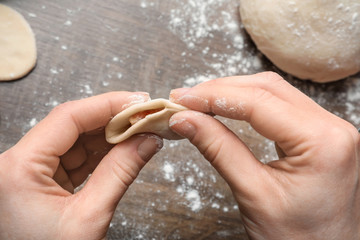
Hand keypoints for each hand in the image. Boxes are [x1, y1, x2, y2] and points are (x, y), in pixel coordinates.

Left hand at [0, 92, 162, 239]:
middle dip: (114, 119)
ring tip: (142, 129)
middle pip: (73, 126)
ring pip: (77, 140)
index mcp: (18, 169)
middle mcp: (20, 164)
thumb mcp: (90, 217)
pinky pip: (78, 158)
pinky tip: (126, 147)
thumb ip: (121, 172)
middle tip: (146, 114)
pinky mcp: (45, 181)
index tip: (139, 101)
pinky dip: (104, 152)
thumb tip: (147, 141)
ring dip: (112, 135)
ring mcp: (31, 172)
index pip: (68, 118)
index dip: (108, 105)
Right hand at [169, 72, 359, 238]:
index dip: (213, 96)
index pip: (258, 102)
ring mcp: (329, 128)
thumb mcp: (253, 194)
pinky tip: (227, 106)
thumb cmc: (298, 238)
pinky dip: (249, 103)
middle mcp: (333, 127)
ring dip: (233, 92)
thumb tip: (186, 120)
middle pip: (267, 88)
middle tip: (185, 98)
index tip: (182, 99)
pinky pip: (281, 106)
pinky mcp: (319, 134)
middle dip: (220, 89)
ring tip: (199, 101)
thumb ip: (219, 149)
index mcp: (323, 142)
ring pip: (273, 92)